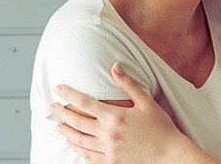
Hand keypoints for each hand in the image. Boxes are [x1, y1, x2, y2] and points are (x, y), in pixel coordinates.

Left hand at [49, 63, 182, 163]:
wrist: (169, 154)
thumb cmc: (160, 127)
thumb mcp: (146, 102)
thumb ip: (128, 84)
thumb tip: (114, 66)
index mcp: (114, 117)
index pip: (84, 103)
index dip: (68, 94)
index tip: (58, 89)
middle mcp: (107, 135)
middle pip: (76, 123)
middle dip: (61, 114)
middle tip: (51, 107)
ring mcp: (107, 151)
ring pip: (79, 141)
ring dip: (66, 132)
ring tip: (59, 126)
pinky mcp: (111, 163)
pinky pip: (88, 157)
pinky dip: (78, 150)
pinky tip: (74, 145)